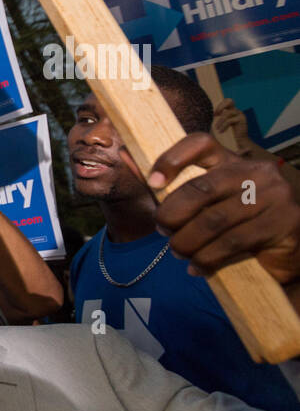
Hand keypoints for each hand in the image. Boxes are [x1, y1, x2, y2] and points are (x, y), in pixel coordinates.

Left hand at [148, 132, 299, 285]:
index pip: (201, 143)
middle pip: (201, 188)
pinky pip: (232, 243)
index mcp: (233, 160)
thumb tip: (126, 156)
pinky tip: (198, 267)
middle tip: (163, 230)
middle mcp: (256, 172)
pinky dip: (207, 259)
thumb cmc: (235, 225)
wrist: (286, 254)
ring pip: (214, 221)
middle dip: (172, 214)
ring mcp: (274, 195)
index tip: (152, 183)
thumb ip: (171, 185)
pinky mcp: (283, 222)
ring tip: (179, 252)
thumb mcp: (205, 204)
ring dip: (187, 242)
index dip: (172, 158)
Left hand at [213, 98, 251, 149]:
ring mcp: (240, 114)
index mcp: (233, 110)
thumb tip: (206, 115)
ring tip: (216, 128)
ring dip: (220, 121)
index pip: (227, 101)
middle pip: (230, 101)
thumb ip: (219, 118)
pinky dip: (223, 126)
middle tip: (215, 115)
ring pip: (227, 113)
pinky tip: (221, 131)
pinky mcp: (242, 120)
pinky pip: (229, 121)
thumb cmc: (230, 133)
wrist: (241, 140)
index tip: (214, 115)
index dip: (220, 106)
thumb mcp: (223, 123)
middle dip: (220, 107)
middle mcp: (237, 111)